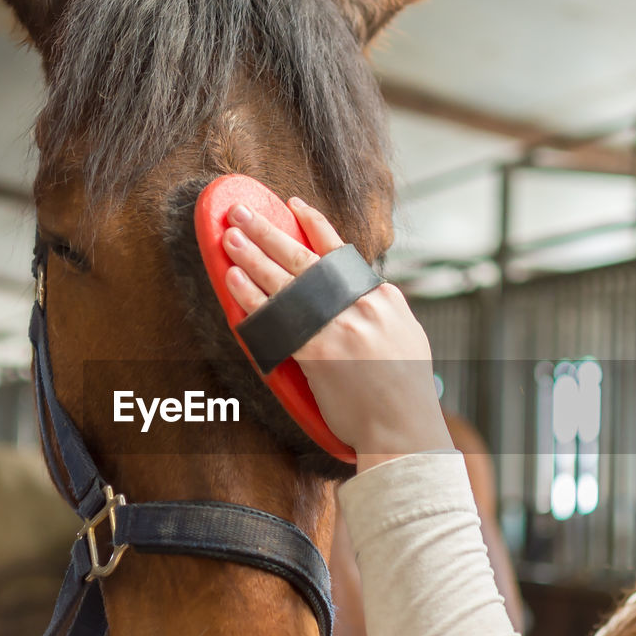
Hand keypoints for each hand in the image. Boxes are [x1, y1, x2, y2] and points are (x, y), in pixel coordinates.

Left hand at [222, 198, 453, 469]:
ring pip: (286, 281)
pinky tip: (233, 279)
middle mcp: (360, 305)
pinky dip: (252, 295)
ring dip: (252, 254)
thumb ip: (382, 308)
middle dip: (269, 230)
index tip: (293, 205)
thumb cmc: (405, 391)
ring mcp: (338, 327)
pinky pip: (276, 317)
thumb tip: (365, 290)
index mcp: (382, 298)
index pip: (341, 251)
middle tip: (242, 211)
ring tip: (229, 236)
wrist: (402, 430)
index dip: (314, 224)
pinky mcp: (317, 353)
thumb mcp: (406, 336)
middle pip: (305, 257)